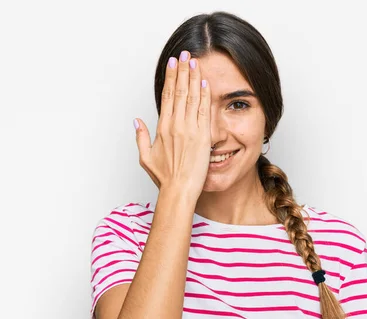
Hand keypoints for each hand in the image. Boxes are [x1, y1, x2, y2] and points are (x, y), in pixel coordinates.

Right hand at [134, 51, 211, 199]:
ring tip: (195, 62)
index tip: (173, 65)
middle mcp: (175, 125)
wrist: (179, 191)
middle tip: (185, 54)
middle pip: (178, 91)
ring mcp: (189, 130)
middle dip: (182, 71)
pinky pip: (204, 111)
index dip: (170, 78)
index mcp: (162, 128)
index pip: (166, 96)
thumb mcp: (146, 157)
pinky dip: (204, 95)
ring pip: (191, 97)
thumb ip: (140, 137)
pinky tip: (204, 82)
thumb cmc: (164, 178)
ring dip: (193, 77)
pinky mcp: (203, 137)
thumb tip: (136, 121)